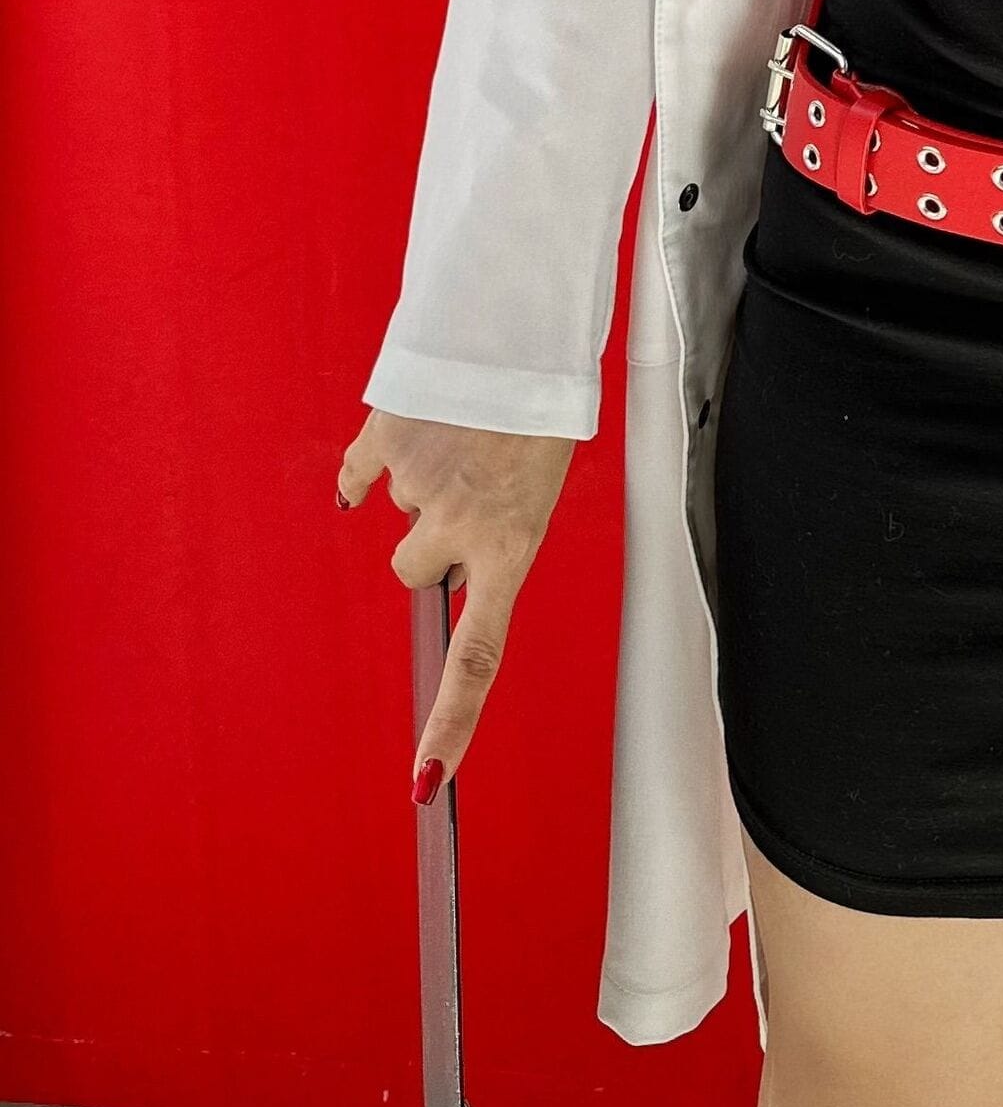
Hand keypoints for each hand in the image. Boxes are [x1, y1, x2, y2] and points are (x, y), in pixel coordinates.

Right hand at [336, 411, 576, 798]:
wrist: (520, 324)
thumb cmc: (542, 403)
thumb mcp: (540, 481)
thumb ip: (495, 530)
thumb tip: (440, 566)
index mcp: (513, 542)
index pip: (479, 656)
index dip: (451, 723)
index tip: (424, 782)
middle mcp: (460, 525)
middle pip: (419, 565)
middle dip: (437, 536)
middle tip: (476, 481)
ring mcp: (417, 485)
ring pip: (400, 510)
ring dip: (422, 485)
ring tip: (462, 434)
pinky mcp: (383, 439)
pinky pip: (357, 473)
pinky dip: (363, 470)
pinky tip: (382, 450)